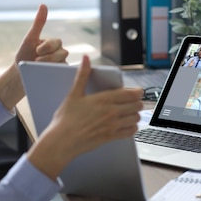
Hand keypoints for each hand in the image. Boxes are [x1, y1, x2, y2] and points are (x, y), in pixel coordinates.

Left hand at [0, 4, 67, 109]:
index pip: (55, 43)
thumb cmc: (25, 55)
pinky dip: (57, 76)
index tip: (36, 51)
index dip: (46, 47)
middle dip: (49, 58)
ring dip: (51, 67)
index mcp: (54, 43)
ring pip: (63, 64)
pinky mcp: (61, 76)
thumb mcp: (29, 39)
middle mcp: (61, 53)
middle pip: (62, 53)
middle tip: (37, 61)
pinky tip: (49, 77)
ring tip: (41, 71)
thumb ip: (38, 23)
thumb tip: (43, 4)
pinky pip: (63, 75)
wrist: (21, 75)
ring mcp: (62, 65)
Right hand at [28, 56, 143, 179]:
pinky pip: (130, 132)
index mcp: (103, 99)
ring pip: (135, 118)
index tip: (138, 91)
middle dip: (137, 103)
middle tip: (133, 102)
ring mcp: (112, 126)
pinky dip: (132, 128)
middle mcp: (111, 112)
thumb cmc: (66, 119)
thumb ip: (82, 75)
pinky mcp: (111, 137)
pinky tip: (127, 126)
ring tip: (130, 113)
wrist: (62, 141)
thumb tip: (85, 59)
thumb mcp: (73, 94)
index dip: (138, 92)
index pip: (130, 94)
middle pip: (137, 105)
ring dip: (135, 115)